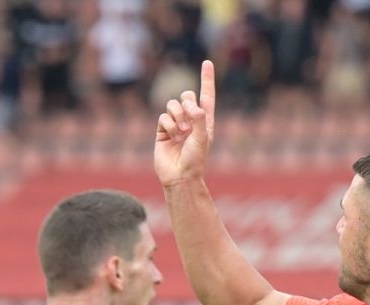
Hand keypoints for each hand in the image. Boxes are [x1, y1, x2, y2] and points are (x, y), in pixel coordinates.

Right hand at [154, 59, 215, 187]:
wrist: (180, 177)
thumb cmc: (196, 160)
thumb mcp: (202, 137)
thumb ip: (199, 116)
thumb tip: (189, 102)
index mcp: (205, 121)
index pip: (207, 95)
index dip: (207, 79)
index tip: (207, 62)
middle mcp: (191, 121)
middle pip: (186, 96)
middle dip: (187, 103)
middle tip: (189, 120)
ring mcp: (176, 125)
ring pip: (172, 104)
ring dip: (177, 115)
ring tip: (181, 131)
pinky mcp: (162, 131)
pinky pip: (163, 117)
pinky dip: (168, 124)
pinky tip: (172, 136)